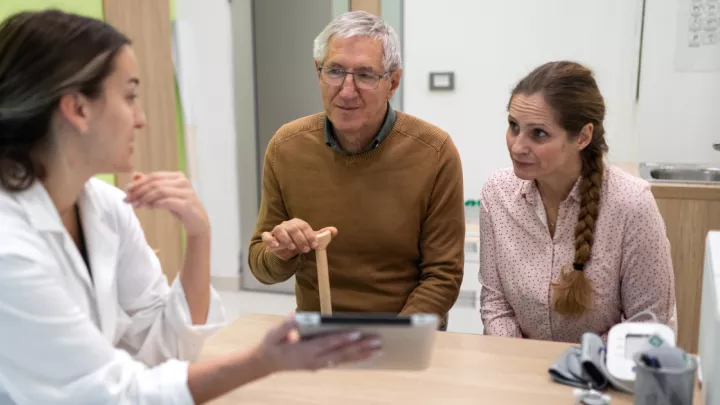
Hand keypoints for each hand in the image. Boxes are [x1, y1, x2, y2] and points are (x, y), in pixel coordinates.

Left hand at [124, 172, 209, 236]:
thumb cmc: (180, 207)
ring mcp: (186, 192)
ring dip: (145, 198)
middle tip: (128, 199)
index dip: (139, 183)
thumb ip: (152, 184)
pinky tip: (148, 208)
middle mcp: (183, 182)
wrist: (198, 222)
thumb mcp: (165, 195)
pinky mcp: (187, 204)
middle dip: (139, 191)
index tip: (127, 190)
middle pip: (156, 183)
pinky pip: (167, 202)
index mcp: (178, 176)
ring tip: (136, 205)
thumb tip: (135, 175)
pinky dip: (155, 204)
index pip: (154, 176)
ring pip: (160, 191)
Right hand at [255, 315, 381, 372]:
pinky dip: (355, 359)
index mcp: (304, 351)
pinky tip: (367, 355)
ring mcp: (319, 365)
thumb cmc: (272, 344)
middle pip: (341, 353)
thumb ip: (285, 325)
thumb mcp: (273, 333)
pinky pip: (341, 362)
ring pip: (344, 360)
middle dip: (360, 347)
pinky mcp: (321, 365)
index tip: (357, 332)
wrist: (266, 362)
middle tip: (377, 341)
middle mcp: (314, 360)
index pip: (327, 343)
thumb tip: (295, 316)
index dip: (342, 338)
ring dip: (362, 355)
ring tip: (378, 349)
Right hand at [262, 219, 336, 259]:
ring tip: (293, 248)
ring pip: (280, 230)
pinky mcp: (269, 237)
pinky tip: (275, 245)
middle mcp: (287, 225)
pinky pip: (267, 236)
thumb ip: (321, 235)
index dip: (310, 235)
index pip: (304, 226)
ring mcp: (277, 230)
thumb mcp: (310, 240)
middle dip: (300, 239)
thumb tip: (334, 230)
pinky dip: (270, 240)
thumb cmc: (299, 242)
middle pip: (293, 228)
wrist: (285, 250)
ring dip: (287, 239)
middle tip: (306, 249)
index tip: (315, 245)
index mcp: (298, 224)